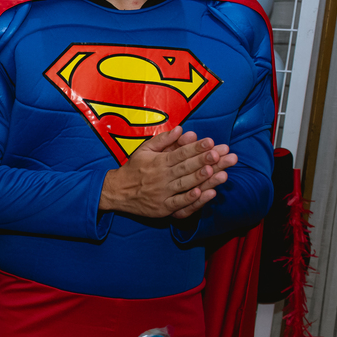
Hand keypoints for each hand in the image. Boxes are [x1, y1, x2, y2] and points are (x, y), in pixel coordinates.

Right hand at [99, 127, 237, 218]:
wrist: (116, 192)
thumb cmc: (133, 169)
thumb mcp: (144, 150)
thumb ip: (163, 140)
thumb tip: (181, 128)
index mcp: (158, 161)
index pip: (180, 153)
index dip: (196, 147)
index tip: (211, 142)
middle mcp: (161, 176)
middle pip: (185, 167)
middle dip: (204, 160)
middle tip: (220, 154)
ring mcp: (162, 193)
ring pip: (185, 184)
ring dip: (201, 178)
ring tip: (217, 171)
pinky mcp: (163, 207)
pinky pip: (178, 204)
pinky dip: (189, 199)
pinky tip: (201, 193)